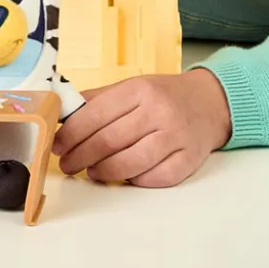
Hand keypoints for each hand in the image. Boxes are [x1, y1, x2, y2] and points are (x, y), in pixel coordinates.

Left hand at [51, 70, 231, 186]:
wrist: (210, 102)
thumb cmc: (162, 96)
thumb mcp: (130, 87)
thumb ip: (97, 100)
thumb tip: (62, 115)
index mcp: (139, 90)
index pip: (95, 114)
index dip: (71, 134)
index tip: (58, 145)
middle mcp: (158, 112)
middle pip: (110, 140)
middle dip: (81, 156)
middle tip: (68, 164)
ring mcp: (176, 137)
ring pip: (131, 162)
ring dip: (104, 171)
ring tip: (91, 172)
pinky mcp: (189, 160)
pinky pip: (156, 178)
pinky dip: (134, 181)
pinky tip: (123, 177)